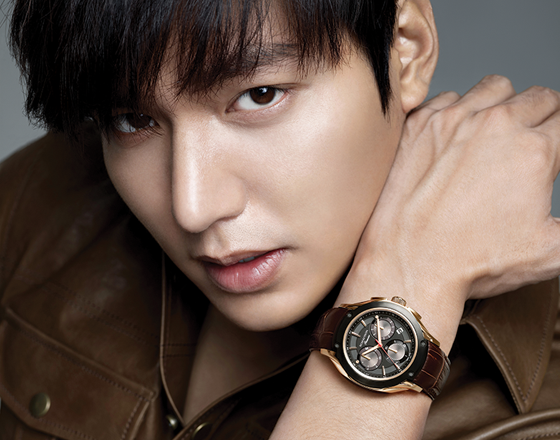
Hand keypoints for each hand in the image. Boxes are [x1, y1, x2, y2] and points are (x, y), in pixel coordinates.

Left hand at [339, 76, 559, 347]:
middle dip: (542, 118)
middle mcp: (495, 125)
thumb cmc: (471, 263)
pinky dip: (457, 112)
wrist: (409, 264)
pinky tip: (454, 139)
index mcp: (534, 150)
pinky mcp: (419, 126)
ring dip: (502, 105)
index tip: (554, 148)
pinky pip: (448, 98)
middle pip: (537, 98)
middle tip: (530, 143)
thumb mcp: (548, 252)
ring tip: (495, 134)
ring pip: (495, 88)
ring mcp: (452, 120)